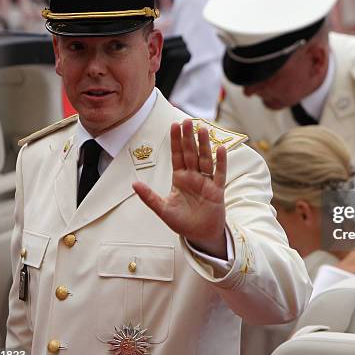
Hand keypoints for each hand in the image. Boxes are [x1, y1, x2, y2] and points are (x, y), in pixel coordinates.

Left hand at [133, 119, 227, 258]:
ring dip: (204, 144)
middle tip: (187, 120)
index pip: (177, 155)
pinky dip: (221, 162)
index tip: (174, 125)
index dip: (175, 140)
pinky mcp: (217, 190)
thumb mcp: (162, 210)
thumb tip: (134, 184)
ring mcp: (206, 182)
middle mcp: (193, 176)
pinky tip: (221, 149)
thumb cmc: (182, 222)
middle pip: (191, 153)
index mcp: (180, 178)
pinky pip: (219, 173)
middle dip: (188, 137)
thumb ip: (149, 197)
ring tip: (202, 129)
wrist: (200, 235)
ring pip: (205, 159)